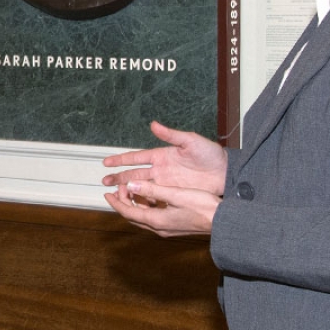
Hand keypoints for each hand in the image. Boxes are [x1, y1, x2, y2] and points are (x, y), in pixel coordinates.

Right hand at [102, 121, 227, 195]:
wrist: (226, 173)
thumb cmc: (210, 154)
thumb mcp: (190, 141)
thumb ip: (171, 135)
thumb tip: (153, 124)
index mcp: (161, 155)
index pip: (136, 157)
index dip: (121, 159)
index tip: (106, 162)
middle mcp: (160, 169)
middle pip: (134, 174)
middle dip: (118, 178)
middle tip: (104, 182)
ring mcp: (165, 183)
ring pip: (141, 187)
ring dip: (128, 190)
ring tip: (115, 195)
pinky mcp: (173, 194)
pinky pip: (154, 198)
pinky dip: (143, 201)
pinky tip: (135, 205)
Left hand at [103, 180, 219, 237]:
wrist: (222, 221)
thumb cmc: (202, 206)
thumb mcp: (174, 194)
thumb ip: (151, 190)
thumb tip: (131, 185)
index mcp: (156, 220)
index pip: (128, 212)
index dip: (116, 202)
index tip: (107, 193)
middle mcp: (159, 228)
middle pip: (133, 216)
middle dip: (123, 202)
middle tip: (119, 188)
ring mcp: (166, 229)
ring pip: (143, 217)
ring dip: (135, 204)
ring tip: (132, 190)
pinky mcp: (174, 227)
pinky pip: (153, 218)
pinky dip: (146, 207)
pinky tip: (151, 198)